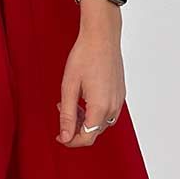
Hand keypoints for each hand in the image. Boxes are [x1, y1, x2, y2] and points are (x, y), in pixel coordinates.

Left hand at [55, 14, 125, 147]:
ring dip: (86, 119)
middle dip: (76, 128)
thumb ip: (67, 115)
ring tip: (72, 102)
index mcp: (100, 107)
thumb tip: (65, 137)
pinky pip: (108, 111)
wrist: (102, 37)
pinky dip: (95, 111)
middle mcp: (113, 106)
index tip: (59, 136)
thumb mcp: (69, 87)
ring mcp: (119, 100)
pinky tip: (84, 97)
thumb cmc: (84, 57)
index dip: (71, 141)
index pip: (87, 138)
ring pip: (101, 122)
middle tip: (62, 110)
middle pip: (94, 131)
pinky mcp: (120, 93)